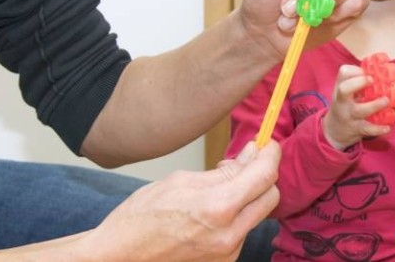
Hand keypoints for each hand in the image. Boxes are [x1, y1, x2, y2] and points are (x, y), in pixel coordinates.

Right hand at [84, 142, 282, 261]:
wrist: (123, 254)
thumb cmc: (141, 217)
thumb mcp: (181, 181)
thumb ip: (223, 171)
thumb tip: (251, 155)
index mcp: (218, 207)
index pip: (264, 176)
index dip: (271, 155)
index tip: (268, 144)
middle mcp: (229, 234)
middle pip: (271, 196)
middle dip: (263, 176)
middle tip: (245, 163)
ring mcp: (229, 251)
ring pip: (257, 214)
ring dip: (248, 196)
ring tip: (219, 188)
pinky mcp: (225, 259)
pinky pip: (243, 229)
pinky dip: (236, 215)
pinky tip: (213, 210)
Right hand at [323, 65, 392, 149]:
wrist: (335, 129)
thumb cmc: (346, 104)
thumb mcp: (346, 91)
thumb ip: (359, 80)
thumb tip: (383, 68)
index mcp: (341, 88)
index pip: (343, 73)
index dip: (356, 71)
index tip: (368, 74)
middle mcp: (342, 101)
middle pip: (344, 89)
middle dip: (358, 83)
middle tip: (372, 80)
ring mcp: (349, 115)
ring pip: (359, 110)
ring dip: (374, 105)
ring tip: (386, 101)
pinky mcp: (356, 129)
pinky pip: (367, 129)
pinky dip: (378, 129)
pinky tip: (387, 128)